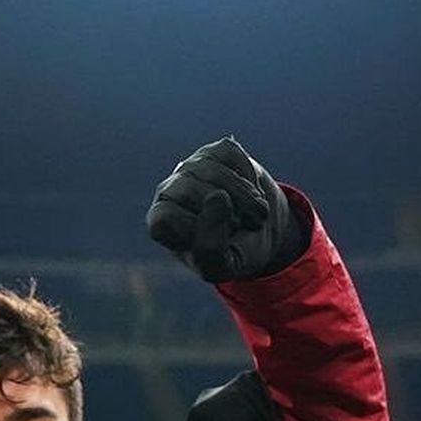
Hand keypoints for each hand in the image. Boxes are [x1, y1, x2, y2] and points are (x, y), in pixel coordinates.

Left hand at [146, 137, 305, 281]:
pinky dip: (250, 177)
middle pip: (189, 192)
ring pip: (213, 172)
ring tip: (256, 215)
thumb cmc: (233, 251)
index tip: (217, 243)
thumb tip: (218, 195)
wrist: (261, 230)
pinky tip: (250, 191)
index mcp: (160, 223)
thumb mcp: (221, 268)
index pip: (164, 219)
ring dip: (246, 199)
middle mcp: (168, 191)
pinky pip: (231, 155)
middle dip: (228, 215)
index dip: (198, 231)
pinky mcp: (216, 151)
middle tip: (243, 228)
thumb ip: (211, 248)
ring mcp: (191, 167)